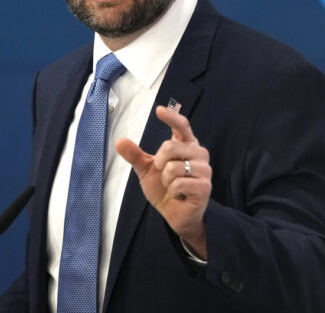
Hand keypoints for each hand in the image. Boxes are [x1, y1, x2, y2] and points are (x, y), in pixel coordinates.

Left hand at [115, 105, 210, 258]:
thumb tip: (119, 141)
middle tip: (164, 175)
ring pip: (173, 167)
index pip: (182, 126)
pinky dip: (173, 191)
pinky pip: (179, 183)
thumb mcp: (146, 170)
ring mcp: (204, 170)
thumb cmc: (165, 188)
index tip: (159, 110)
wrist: (176, 214)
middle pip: (170, 146)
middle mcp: (198, 154)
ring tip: (173, 187)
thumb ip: (135, 155)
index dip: (172, 117)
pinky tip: (180, 195)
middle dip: (159, 163)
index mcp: (186, 145)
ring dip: (166, 180)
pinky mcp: (205, 186)